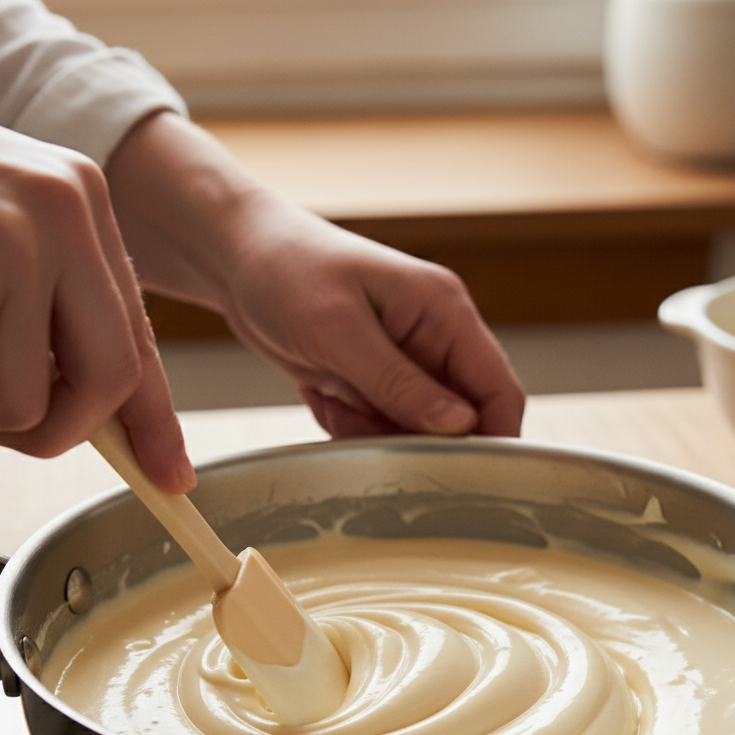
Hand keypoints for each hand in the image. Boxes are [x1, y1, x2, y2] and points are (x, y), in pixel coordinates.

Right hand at [0, 83, 193, 492]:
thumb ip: (44, 301)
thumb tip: (82, 405)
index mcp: (79, 202)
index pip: (138, 334)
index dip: (153, 417)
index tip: (169, 474)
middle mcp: (65, 217)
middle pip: (110, 382)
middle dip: (54, 430)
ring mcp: (15, 249)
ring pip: (22, 406)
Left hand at [106, 113, 524, 437]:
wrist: (235, 259)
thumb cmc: (285, 270)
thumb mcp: (339, 330)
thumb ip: (399, 382)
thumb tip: (461, 425)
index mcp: (445, 312)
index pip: (499, 390)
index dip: (493, 438)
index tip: (462, 475)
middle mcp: (435, 339)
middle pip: (459, 421)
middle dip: (413, 438)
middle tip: (360, 423)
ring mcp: (405, 363)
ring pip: (415, 432)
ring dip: (372, 432)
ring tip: (331, 397)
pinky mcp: (374, 380)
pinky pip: (379, 427)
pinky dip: (349, 425)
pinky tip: (321, 392)